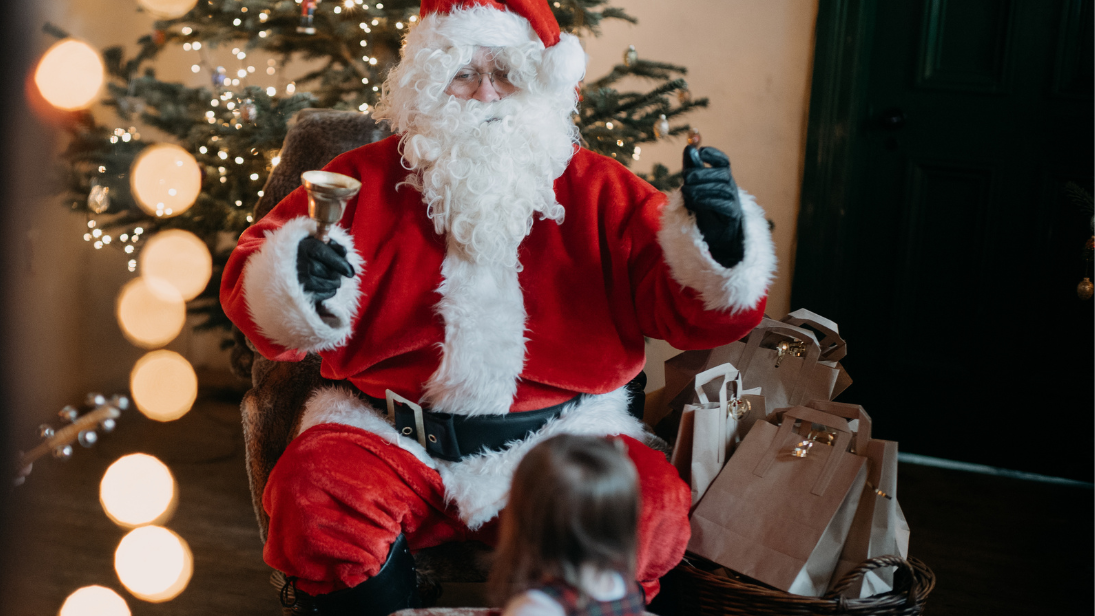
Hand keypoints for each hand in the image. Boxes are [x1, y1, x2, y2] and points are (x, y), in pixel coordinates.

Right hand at [297, 237, 354, 301]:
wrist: (283, 261)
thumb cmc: (306, 250)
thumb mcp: (318, 242)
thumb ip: (333, 245)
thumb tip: (344, 253)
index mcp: (308, 247)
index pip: (329, 256)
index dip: (342, 265)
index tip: (351, 272)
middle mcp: (303, 262)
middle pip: (330, 273)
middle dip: (337, 275)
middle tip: (336, 275)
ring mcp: (300, 278)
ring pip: (328, 284)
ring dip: (334, 284)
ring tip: (332, 280)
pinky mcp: (298, 291)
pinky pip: (321, 295)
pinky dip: (328, 292)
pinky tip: (327, 287)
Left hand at [682, 146, 744, 267]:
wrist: (715, 238)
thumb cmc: (704, 211)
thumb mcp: (695, 188)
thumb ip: (692, 169)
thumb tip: (689, 148)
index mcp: (722, 178)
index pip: (723, 161)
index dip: (714, 155)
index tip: (701, 152)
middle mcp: (730, 187)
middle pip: (721, 173)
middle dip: (703, 173)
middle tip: (686, 177)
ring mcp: (734, 201)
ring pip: (721, 188)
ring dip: (702, 188)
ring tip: (686, 191)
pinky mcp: (733, 214)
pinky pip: (723, 204)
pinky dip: (708, 200)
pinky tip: (695, 201)